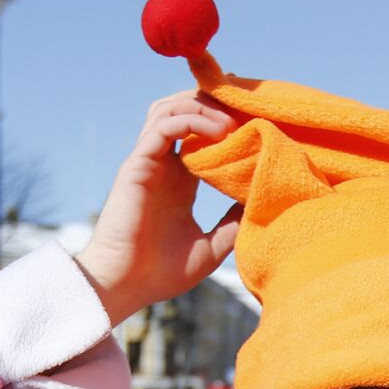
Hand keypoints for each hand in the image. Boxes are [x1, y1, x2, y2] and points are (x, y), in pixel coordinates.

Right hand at [74, 91, 243, 326]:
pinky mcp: (137, 165)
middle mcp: (163, 167)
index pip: (200, 135)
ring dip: (202, 107)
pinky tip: (218, 131)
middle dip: (212, 103)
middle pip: (183, 112)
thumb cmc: (162, 273)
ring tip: (232, 121)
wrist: (126, 286)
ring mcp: (149, 163)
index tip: (255, 119)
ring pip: (169, 110)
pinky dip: (190, 120)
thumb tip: (261, 204)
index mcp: (179, 182)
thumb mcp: (211, 247)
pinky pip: (162, 126)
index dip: (224, 121)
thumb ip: (232, 224)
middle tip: (245, 106)